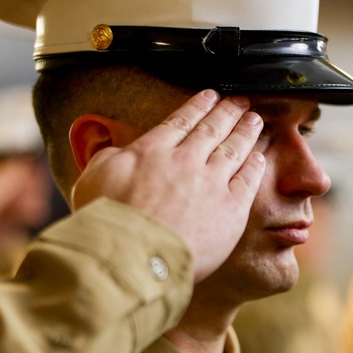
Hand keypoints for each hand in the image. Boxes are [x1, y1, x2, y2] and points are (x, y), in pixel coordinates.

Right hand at [72, 90, 263, 282]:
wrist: (134, 257)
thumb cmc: (109, 224)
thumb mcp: (93, 179)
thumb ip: (108, 158)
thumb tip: (116, 151)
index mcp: (152, 151)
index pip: (180, 121)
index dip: (198, 106)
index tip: (210, 96)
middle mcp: (185, 161)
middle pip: (212, 130)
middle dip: (228, 112)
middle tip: (240, 101)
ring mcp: (211, 184)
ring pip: (234, 149)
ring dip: (246, 133)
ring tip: (254, 121)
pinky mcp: (231, 209)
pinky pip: (248, 180)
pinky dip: (255, 166)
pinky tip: (259, 158)